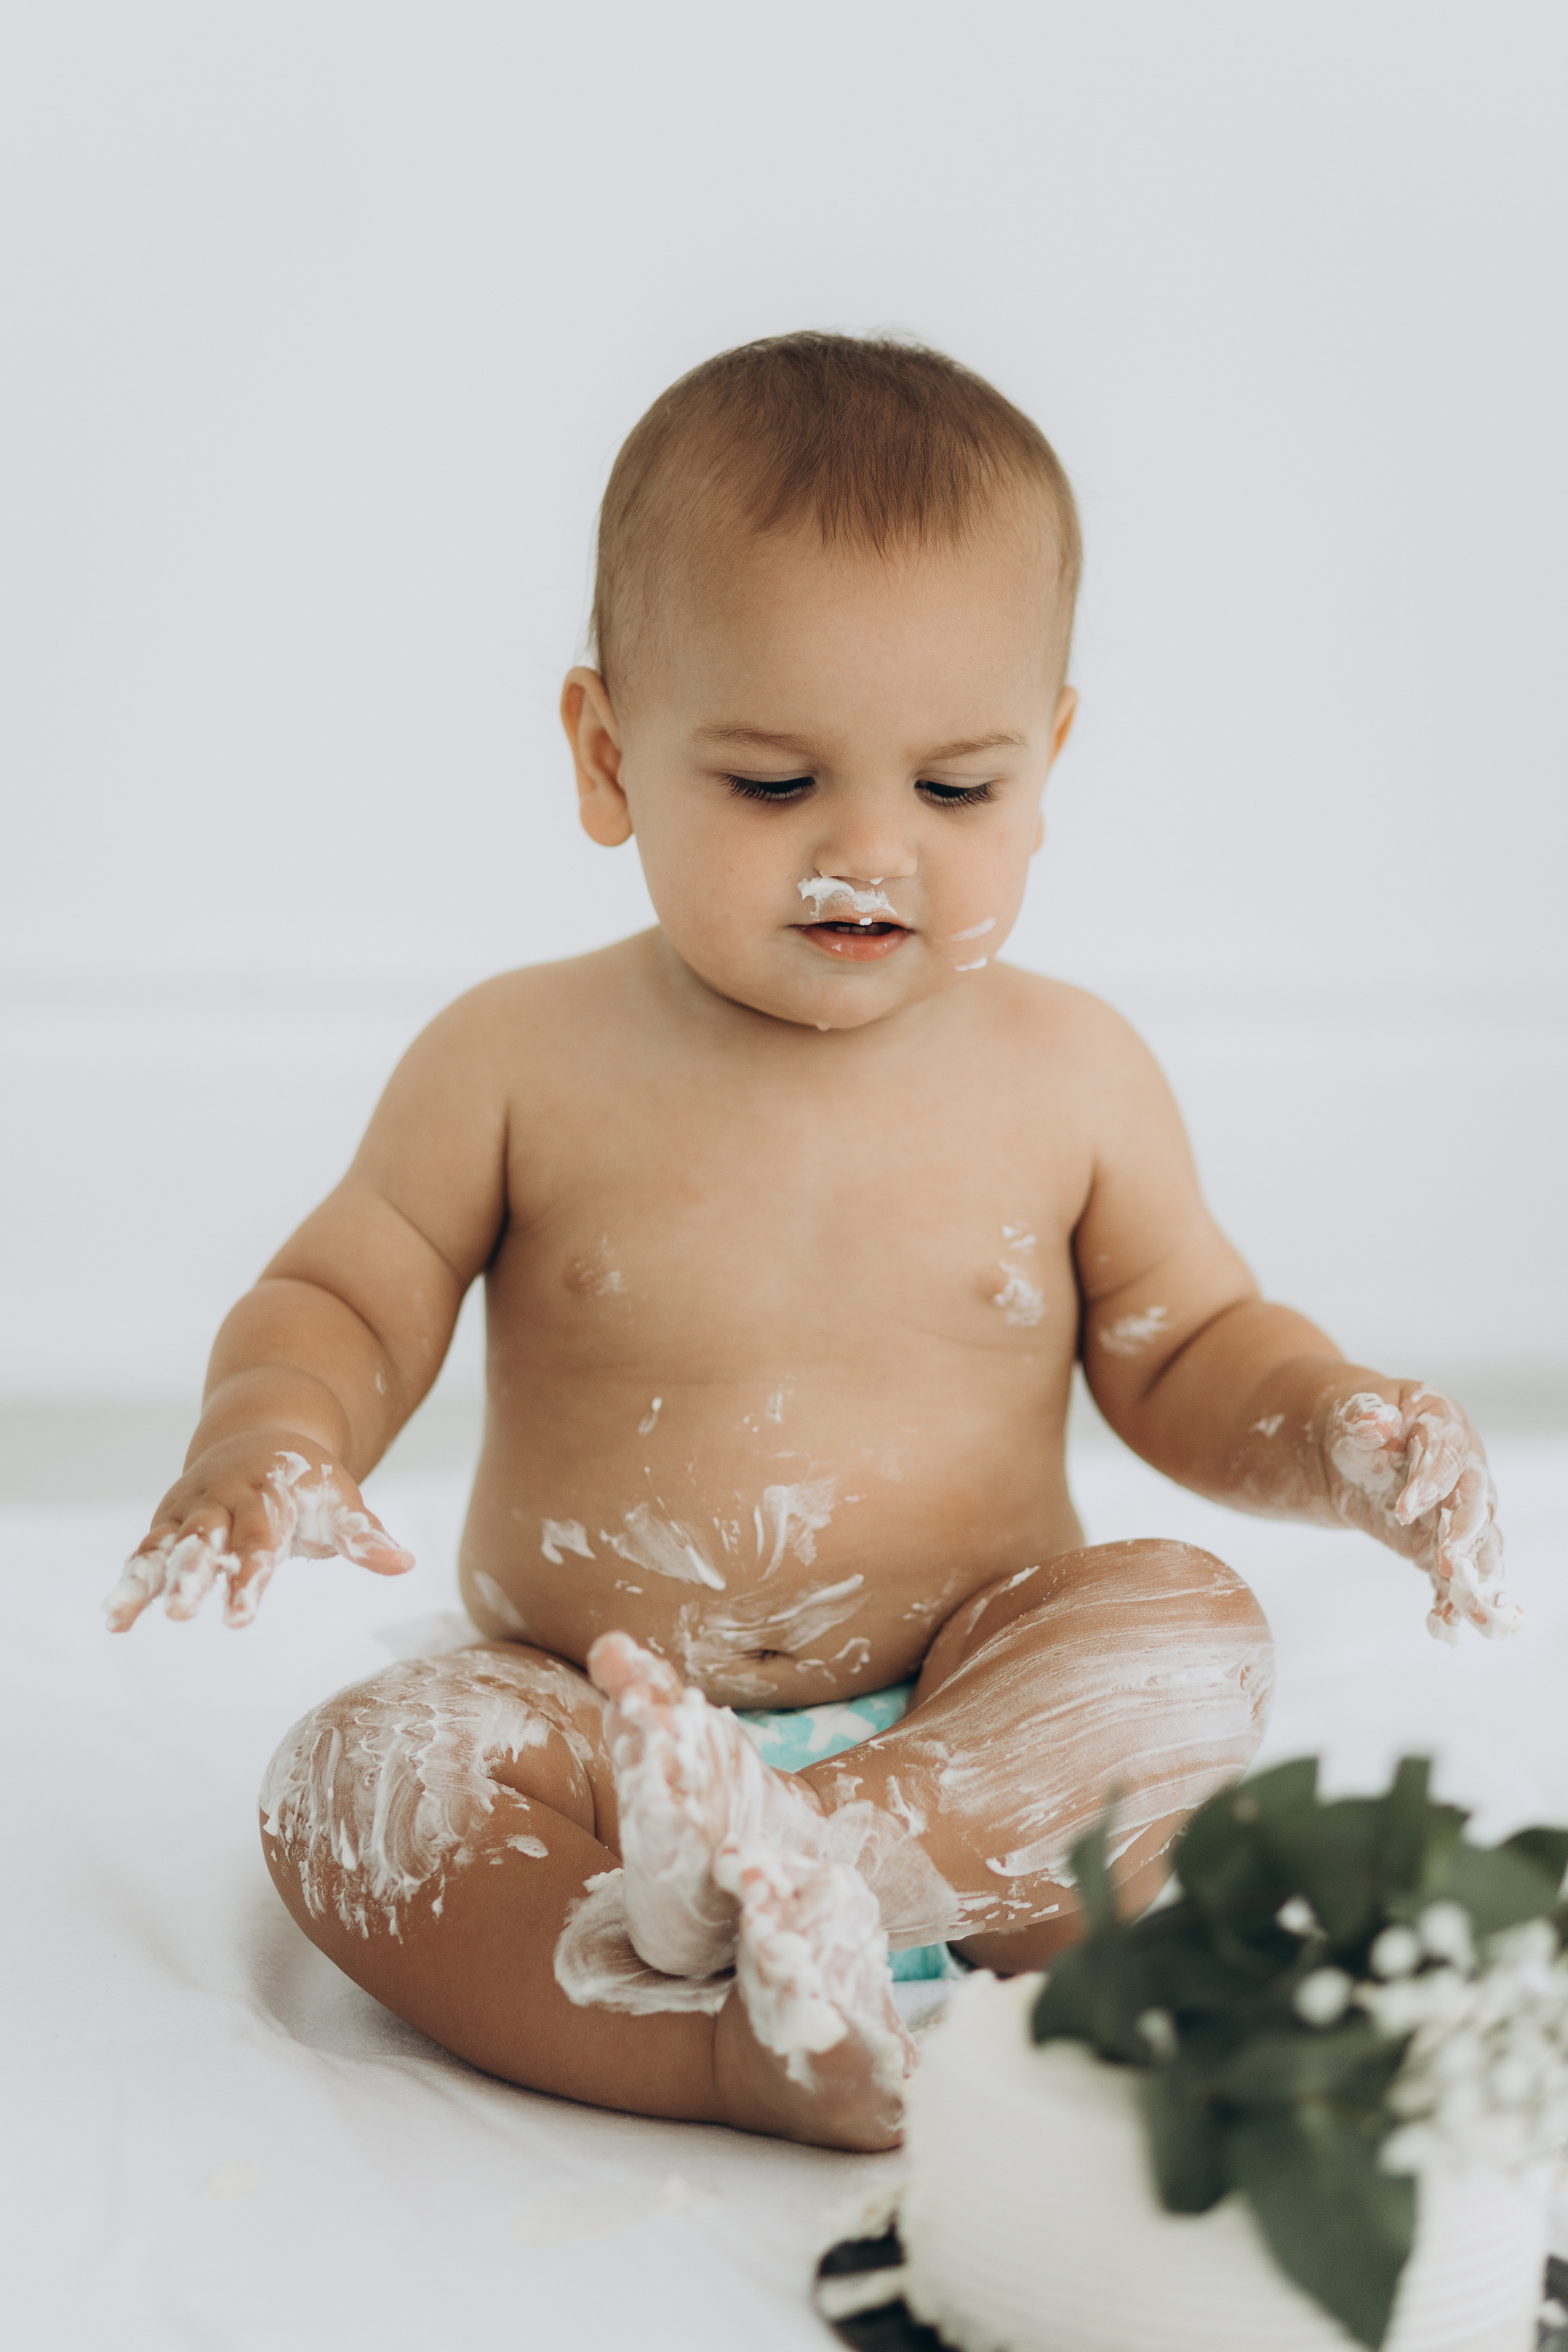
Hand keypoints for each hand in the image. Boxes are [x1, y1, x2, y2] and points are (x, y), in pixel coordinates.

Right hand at [106, 1433, 414, 1631]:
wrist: (262, 1432)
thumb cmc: (306, 1481)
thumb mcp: (340, 1499)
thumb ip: (365, 1535)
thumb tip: (405, 1563)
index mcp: (267, 1494)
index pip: (259, 1543)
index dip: (248, 1578)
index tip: (238, 1619)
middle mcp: (223, 1500)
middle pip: (204, 1541)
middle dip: (192, 1577)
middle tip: (181, 1614)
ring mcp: (191, 1509)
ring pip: (165, 1545)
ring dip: (145, 1580)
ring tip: (122, 1616)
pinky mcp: (168, 1520)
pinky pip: (146, 1552)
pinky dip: (129, 1582)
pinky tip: (115, 1620)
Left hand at [1322, 1385, 1517, 1643]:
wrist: (1357, 1454)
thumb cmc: (1363, 1426)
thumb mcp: (1356, 1414)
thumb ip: (1366, 1417)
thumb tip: (1376, 1421)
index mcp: (1446, 1428)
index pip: (1446, 1455)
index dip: (1430, 1481)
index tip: (1405, 1508)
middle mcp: (1466, 1473)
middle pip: (1475, 1505)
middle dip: (1464, 1534)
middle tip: (1447, 1561)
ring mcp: (1460, 1513)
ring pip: (1480, 1547)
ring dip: (1476, 1579)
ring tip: (1469, 1610)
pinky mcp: (1445, 1546)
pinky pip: (1455, 1576)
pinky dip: (1452, 1601)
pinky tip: (1444, 1626)